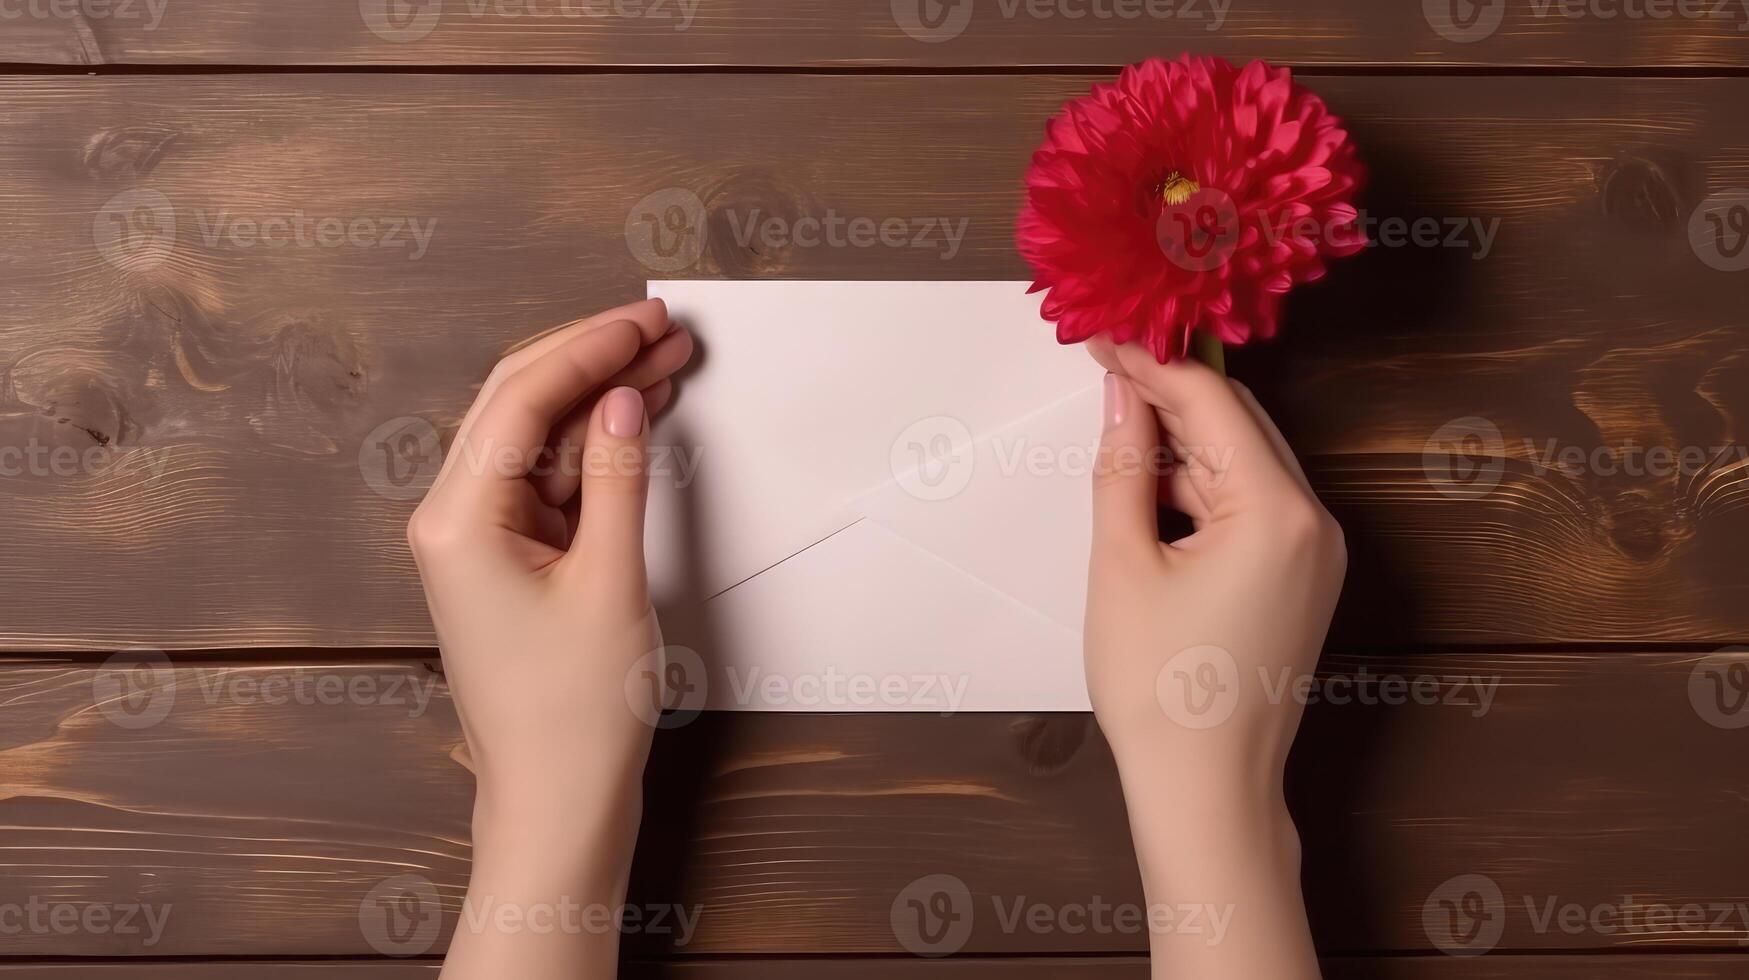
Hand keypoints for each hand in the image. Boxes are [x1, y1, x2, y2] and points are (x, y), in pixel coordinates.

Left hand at [408, 298, 691, 978]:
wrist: (556, 802)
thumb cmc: (572, 716)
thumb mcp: (611, 581)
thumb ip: (618, 477)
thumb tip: (624, 400)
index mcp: (457, 520)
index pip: (522, 397)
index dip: (590, 346)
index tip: (647, 321)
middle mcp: (453, 520)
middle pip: (520, 402)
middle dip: (593, 358)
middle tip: (663, 330)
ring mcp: (478, 539)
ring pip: (537, 436)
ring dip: (600, 398)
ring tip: (667, 365)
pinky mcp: (508, 559)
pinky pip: (548, 479)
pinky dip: (595, 447)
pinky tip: (639, 420)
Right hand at [1084, 337, 1343, 979]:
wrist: (1206, 787)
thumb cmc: (1163, 692)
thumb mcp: (1122, 562)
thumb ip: (1123, 463)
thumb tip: (1121, 395)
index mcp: (1276, 512)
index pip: (1212, 401)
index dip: (1151, 363)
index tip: (1104, 339)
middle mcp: (1315, 522)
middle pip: (1239, 422)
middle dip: (1171, 396)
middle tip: (1105, 376)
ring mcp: (1317, 552)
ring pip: (1245, 462)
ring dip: (1185, 447)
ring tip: (1120, 454)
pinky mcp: (1305, 578)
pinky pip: (1254, 506)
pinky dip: (1205, 492)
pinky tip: (1154, 505)